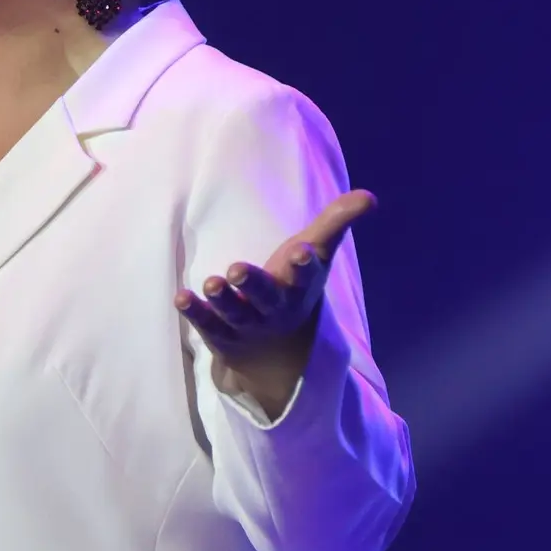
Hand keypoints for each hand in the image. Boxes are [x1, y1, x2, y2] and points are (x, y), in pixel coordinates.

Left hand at [175, 190, 376, 403]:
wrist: (280, 353)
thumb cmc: (295, 286)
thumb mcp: (316, 253)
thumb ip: (336, 222)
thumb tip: (369, 197)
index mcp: (301, 287)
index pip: (306, 277)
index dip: (304, 265)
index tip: (301, 252)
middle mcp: (276, 308)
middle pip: (267, 298)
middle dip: (254, 285)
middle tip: (235, 269)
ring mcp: (249, 325)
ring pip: (236, 314)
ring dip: (222, 300)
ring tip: (212, 281)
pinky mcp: (223, 336)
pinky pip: (208, 326)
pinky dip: (196, 312)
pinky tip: (182, 297)